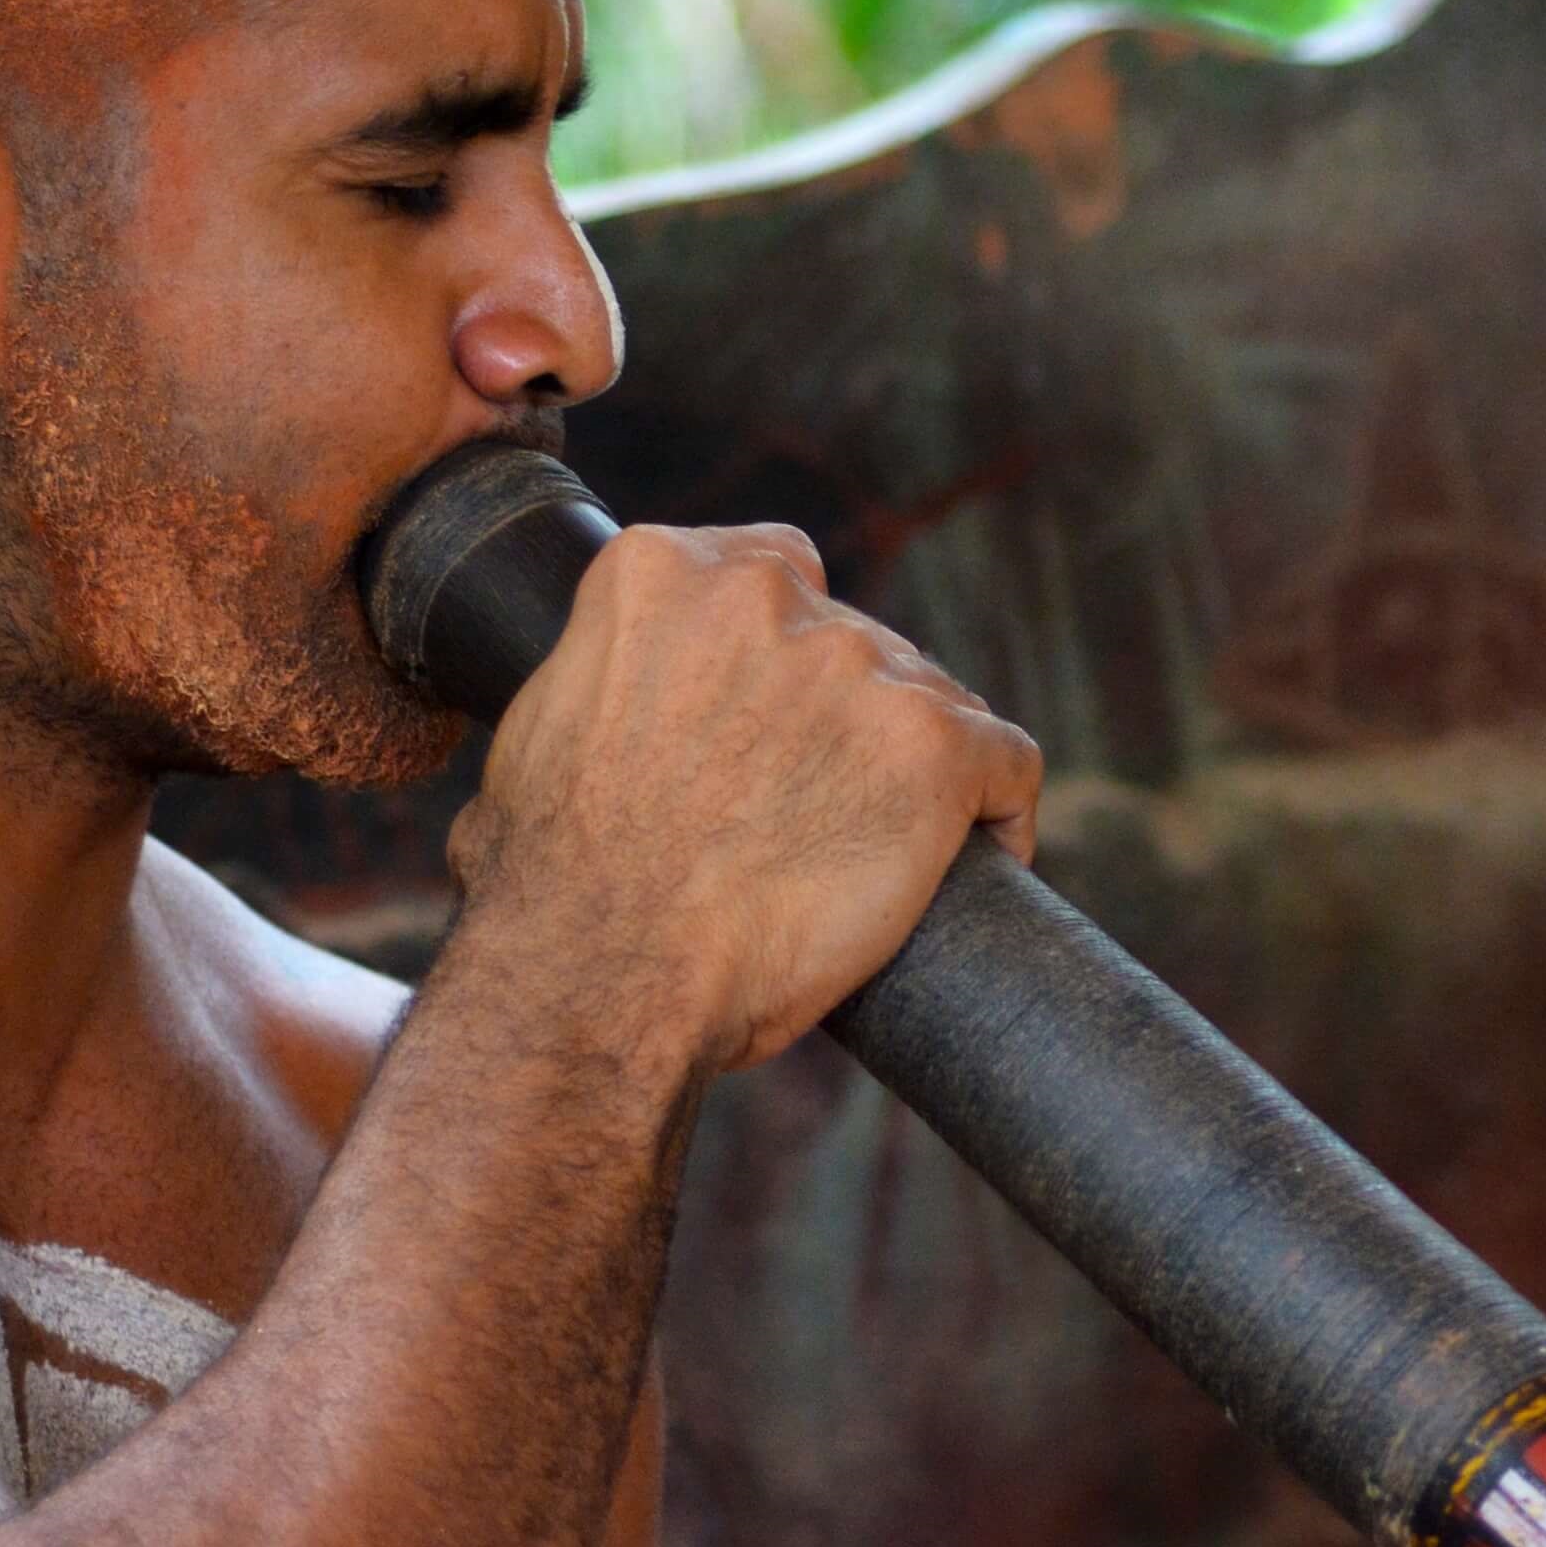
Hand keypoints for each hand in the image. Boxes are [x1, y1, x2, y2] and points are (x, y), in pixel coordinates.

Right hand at [447, 522, 1045, 1070]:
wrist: (603, 976)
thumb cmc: (553, 890)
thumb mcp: (539, 732)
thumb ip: (601, 685)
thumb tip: (605, 727)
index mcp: (664, 571)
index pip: (777, 571)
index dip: (792, 649)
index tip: (790, 714)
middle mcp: (768, 596)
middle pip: (859, 639)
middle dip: (851, 717)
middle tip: (823, 807)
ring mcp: (859, 666)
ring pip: (933, 698)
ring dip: (916, 767)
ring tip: (881, 852)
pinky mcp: (934, 746)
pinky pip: (1006, 763)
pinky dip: (998, 811)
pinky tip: (978, 860)